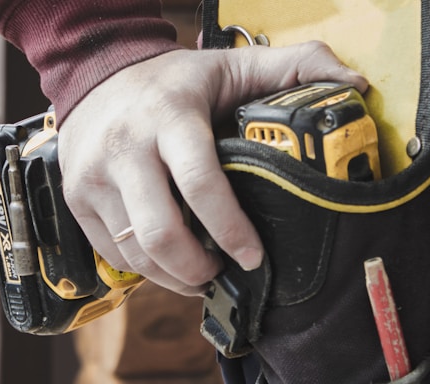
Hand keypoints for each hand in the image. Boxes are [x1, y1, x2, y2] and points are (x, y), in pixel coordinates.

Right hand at [57, 41, 367, 295]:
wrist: (96, 74)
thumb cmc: (170, 79)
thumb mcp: (230, 65)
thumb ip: (293, 67)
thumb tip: (353, 83)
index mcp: (169, 117)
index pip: (201, 184)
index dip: (232, 230)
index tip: (254, 257)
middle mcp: (125, 148)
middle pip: (161, 234)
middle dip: (199, 268)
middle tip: (223, 271)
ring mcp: (94, 177)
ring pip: (136, 253)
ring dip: (173, 277)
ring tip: (200, 272)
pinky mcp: (77, 198)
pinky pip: (113, 254)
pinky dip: (145, 269)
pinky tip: (168, 262)